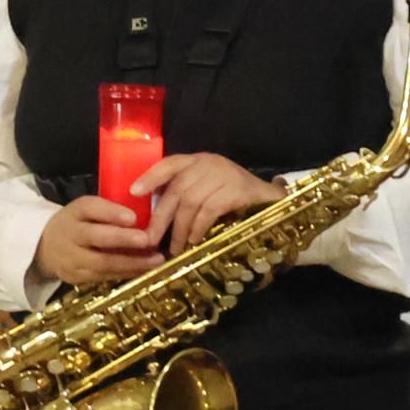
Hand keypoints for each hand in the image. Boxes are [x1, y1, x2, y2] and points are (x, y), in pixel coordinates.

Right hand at [35, 192, 163, 287]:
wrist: (45, 247)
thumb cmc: (78, 224)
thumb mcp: (87, 210)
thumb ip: (110, 211)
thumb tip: (145, 217)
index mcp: (74, 212)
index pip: (90, 208)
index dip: (111, 212)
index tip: (133, 217)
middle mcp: (70, 234)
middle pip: (96, 237)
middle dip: (123, 239)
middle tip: (147, 240)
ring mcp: (71, 259)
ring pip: (103, 262)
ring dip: (132, 262)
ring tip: (156, 260)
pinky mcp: (76, 278)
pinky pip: (104, 276)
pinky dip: (126, 273)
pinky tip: (144, 270)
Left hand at [135, 152, 285, 251]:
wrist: (275, 204)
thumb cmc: (237, 200)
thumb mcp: (208, 190)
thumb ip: (186, 195)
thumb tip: (156, 219)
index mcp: (199, 160)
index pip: (169, 163)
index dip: (150, 177)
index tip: (134, 192)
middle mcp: (209, 163)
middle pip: (177, 189)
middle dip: (161, 217)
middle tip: (150, 240)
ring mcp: (225, 174)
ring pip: (191, 202)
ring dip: (180, 229)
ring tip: (175, 248)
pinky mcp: (238, 190)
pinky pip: (209, 210)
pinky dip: (198, 228)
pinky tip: (195, 242)